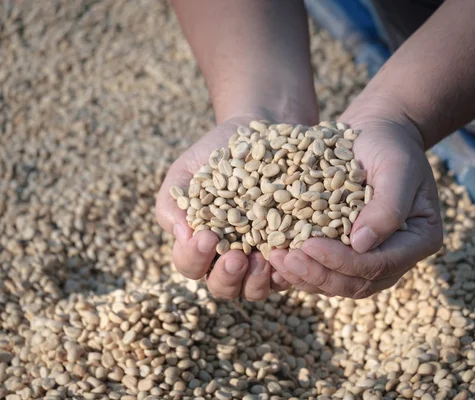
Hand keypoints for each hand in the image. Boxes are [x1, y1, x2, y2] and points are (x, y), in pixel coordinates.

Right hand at [156, 116, 290, 300]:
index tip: (205, 236)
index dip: (194, 257)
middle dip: (227, 276)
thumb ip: (173, 202)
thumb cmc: (215, 154)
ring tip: (262, 259)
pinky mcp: (291, 250)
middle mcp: (230, 258)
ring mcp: (262, 257)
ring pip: (256, 289)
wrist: (259, 132)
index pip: (191, 264)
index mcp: (201, 244)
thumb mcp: (187, 171)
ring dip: (257, 281)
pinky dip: (290, 269)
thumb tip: (182, 236)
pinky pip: (291, 273)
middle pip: (223, 287)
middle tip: (236, 257)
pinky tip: (291, 253)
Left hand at [269, 115, 442, 297]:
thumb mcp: (396, 166)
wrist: (376, 134)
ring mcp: (373, 257)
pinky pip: (327, 271)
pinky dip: (302, 269)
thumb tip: (361, 245)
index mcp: (420, 239)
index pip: (380, 264)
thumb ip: (388, 205)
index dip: (343, 261)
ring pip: (339, 285)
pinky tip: (278, 257)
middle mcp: (399, 255)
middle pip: (359, 284)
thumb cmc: (390, 144)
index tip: (308, 245)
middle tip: (285, 259)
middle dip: (320, 274)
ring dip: (306, 277)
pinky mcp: (349, 252)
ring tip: (275, 259)